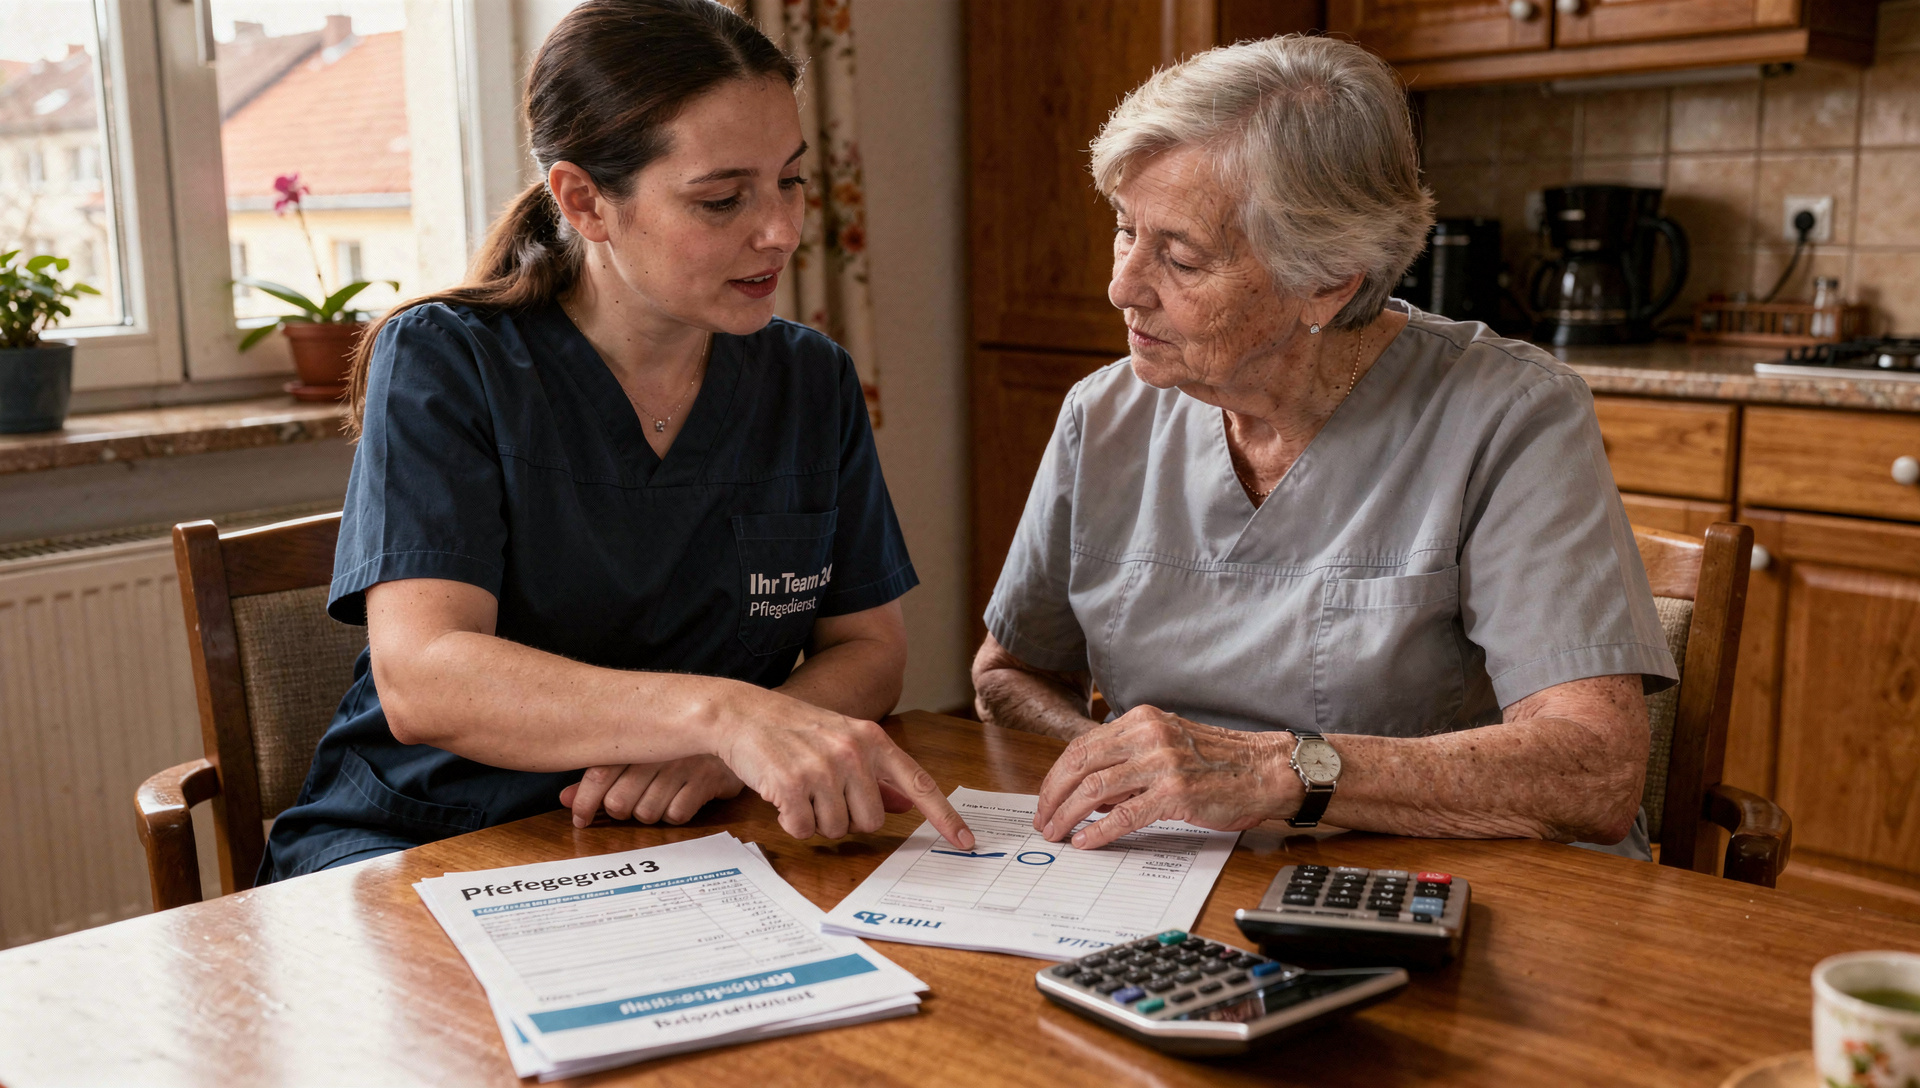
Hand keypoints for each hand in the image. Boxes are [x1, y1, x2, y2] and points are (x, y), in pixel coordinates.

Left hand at [562, 755, 744, 827]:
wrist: (736, 729)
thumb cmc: (678, 747)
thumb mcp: (638, 756)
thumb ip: (600, 778)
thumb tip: (565, 800)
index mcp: (636, 739)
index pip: (597, 774)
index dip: (584, 802)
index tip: (580, 820)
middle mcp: (657, 750)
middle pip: (619, 802)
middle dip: (619, 812)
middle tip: (627, 807)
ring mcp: (683, 764)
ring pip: (647, 812)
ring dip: (649, 813)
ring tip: (658, 799)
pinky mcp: (707, 779)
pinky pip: (678, 814)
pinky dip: (675, 814)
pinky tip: (680, 800)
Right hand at [716, 691, 975, 849]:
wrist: (742, 714)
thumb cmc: (794, 730)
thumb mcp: (842, 740)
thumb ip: (876, 774)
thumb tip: (907, 805)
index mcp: (872, 740)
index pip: (919, 783)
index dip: (944, 816)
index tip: (966, 841)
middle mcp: (853, 753)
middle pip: (871, 822)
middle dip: (846, 817)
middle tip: (822, 793)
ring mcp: (823, 768)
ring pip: (836, 829)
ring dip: (815, 819)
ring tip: (799, 789)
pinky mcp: (793, 785)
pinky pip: (804, 830)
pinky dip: (791, 822)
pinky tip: (781, 796)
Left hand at [1034, 705, 1296, 849]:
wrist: (1266, 771)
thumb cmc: (1220, 764)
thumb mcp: (1169, 747)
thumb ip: (1130, 761)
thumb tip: (1092, 794)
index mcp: (1142, 720)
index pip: (1083, 746)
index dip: (1057, 775)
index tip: (1046, 798)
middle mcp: (1148, 736)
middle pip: (1080, 764)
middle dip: (1053, 796)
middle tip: (1042, 820)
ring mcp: (1161, 764)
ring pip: (1095, 790)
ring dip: (1067, 815)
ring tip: (1056, 833)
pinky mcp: (1175, 794)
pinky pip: (1124, 815)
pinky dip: (1099, 831)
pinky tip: (1085, 842)